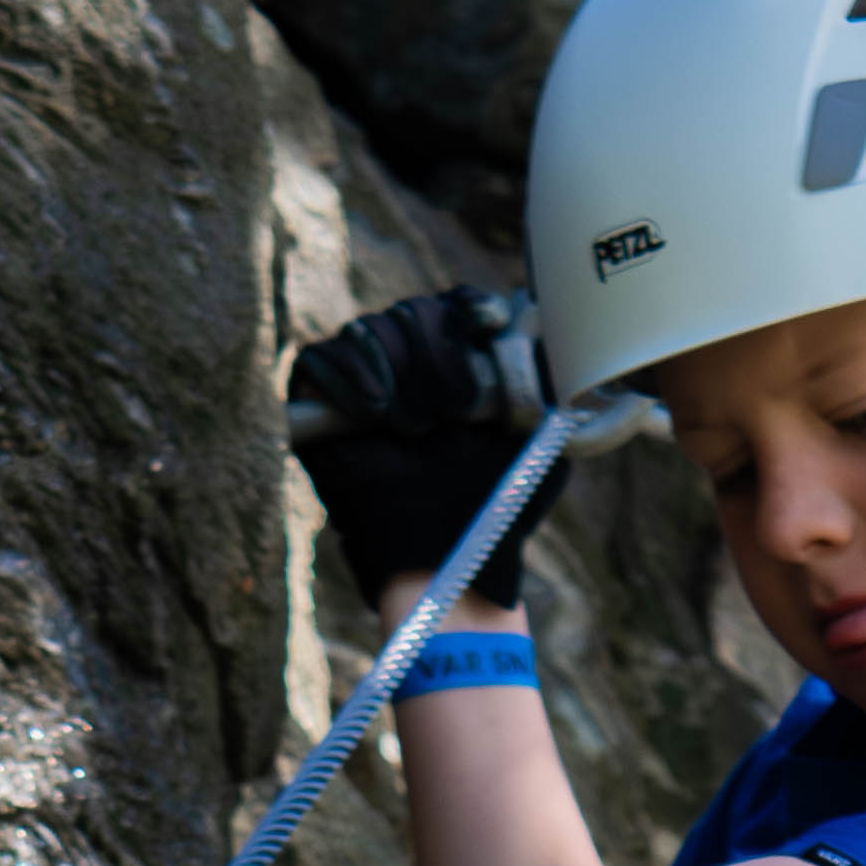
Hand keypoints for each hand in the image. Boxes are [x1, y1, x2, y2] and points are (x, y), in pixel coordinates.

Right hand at [286, 287, 563, 603]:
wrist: (450, 559)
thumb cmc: (497, 508)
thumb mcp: (544, 439)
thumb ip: (548, 379)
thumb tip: (537, 313)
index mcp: (461, 363)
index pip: (457, 306)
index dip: (471, 310)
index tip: (490, 328)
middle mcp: (411, 366)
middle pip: (414, 313)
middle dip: (439, 356)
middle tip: (456, 413)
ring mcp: (364, 384)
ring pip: (370, 330)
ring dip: (401, 374)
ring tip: (417, 430)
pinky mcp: (317, 407)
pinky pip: (318, 359)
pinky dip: (346, 375)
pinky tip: (375, 410)